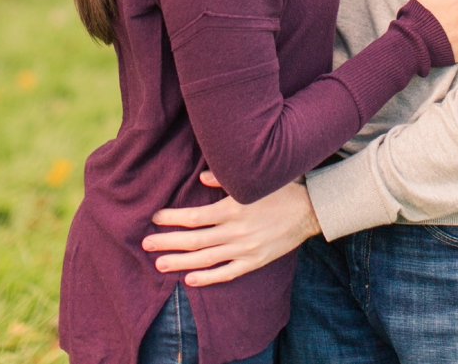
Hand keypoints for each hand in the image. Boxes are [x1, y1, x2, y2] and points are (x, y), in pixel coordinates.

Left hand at [142, 173, 319, 285]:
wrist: (310, 211)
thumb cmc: (281, 191)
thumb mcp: (255, 180)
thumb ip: (225, 180)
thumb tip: (201, 178)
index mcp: (234, 208)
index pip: (195, 217)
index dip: (172, 218)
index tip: (156, 218)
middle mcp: (236, 231)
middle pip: (194, 240)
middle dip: (168, 242)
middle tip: (146, 244)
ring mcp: (245, 249)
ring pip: (205, 259)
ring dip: (180, 262)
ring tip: (160, 264)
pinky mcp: (254, 261)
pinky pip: (226, 273)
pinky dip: (207, 278)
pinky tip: (189, 279)